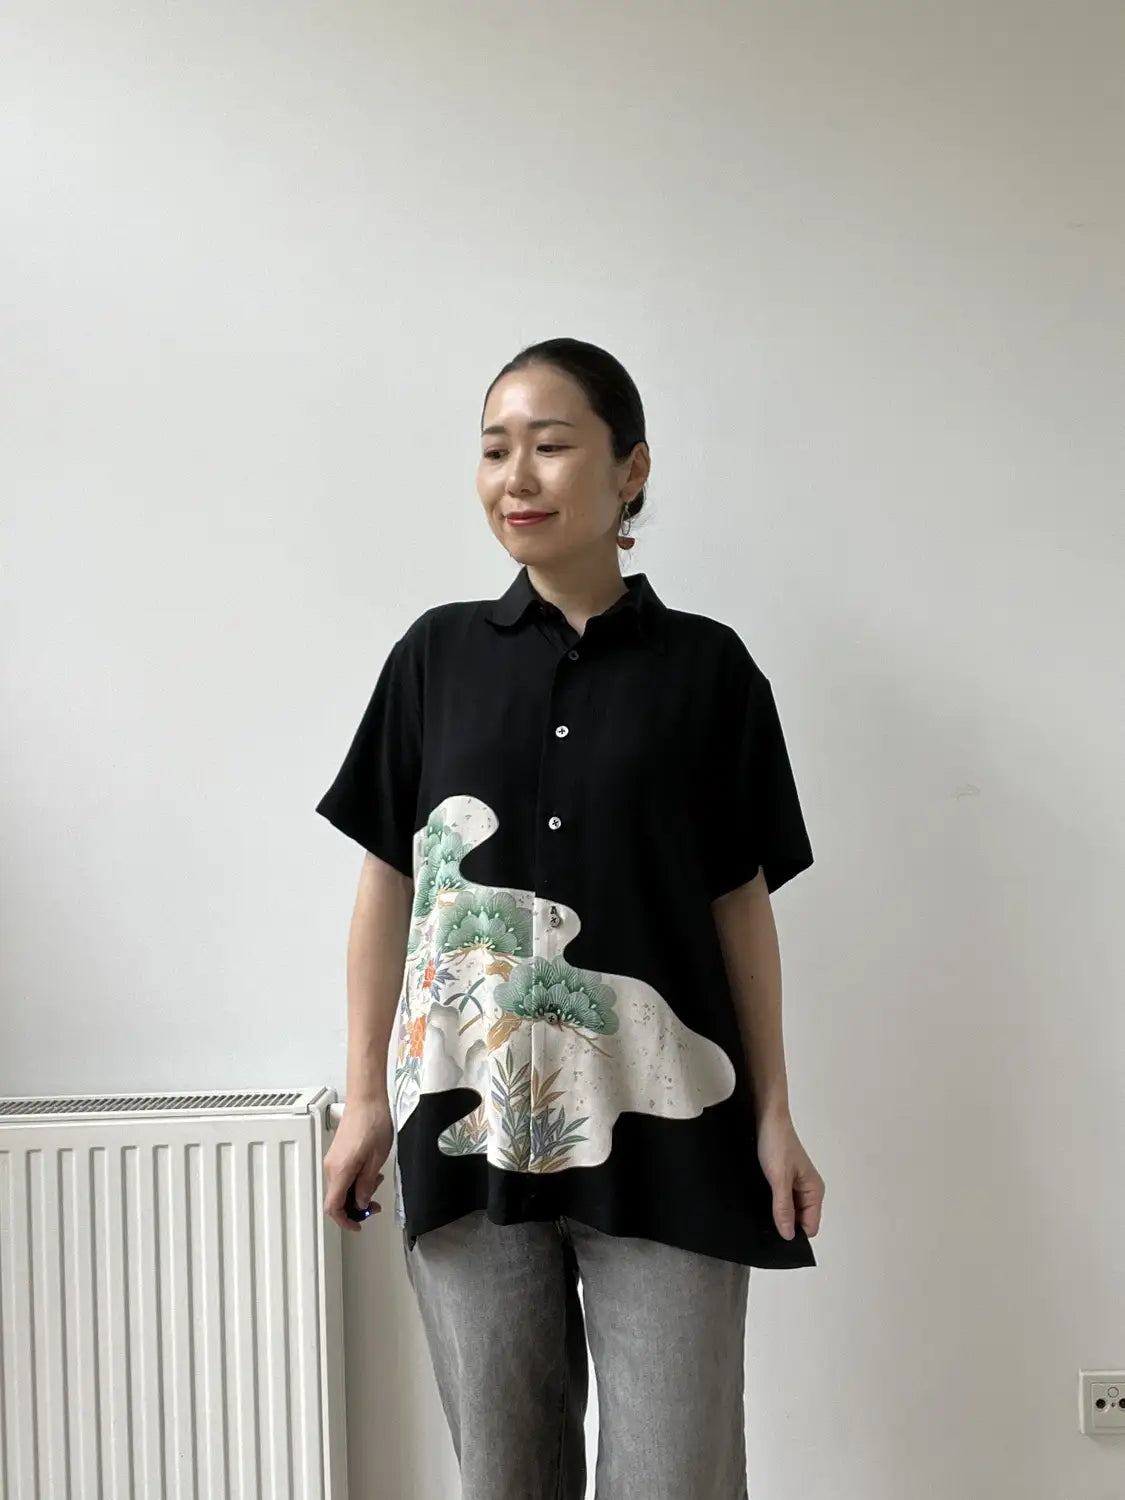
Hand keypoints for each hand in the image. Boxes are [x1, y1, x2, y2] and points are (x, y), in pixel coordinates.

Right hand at [323, 1099, 393, 1232]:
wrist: (366, 1099)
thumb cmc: (372, 1123)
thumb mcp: (376, 1160)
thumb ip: (367, 1185)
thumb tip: (361, 1203)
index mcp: (340, 1170)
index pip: (333, 1207)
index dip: (345, 1221)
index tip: (357, 1226)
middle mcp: (331, 1167)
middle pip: (337, 1199)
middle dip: (356, 1206)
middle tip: (374, 1205)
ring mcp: (333, 1159)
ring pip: (341, 1187)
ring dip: (357, 1192)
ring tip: (376, 1184)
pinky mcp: (337, 1153)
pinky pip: (342, 1175)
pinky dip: (355, 1180)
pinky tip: (369, 1173)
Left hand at [757, 1110, 824, 1240]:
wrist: (766, 1117)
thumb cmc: (777, 1142)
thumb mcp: (779, 1179)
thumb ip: (783, 1208)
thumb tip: (788, 1235)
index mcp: (814, 1191)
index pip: (810, 1227)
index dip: (795, 1234)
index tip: (775, 1237)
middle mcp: (807, 1190)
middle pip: (799, 1221)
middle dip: (784, 1224)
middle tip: (763, 1224)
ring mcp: (794, 1185)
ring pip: (788, 1210)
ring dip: (776, 1213)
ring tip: (760, 1211)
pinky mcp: (782, 1179)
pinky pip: (779, 1199)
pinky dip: (771, 1202)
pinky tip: (759, 1200)